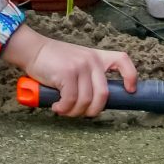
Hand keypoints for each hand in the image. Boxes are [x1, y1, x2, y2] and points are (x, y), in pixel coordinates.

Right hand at [0, 23, 136, 117]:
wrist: (33, 50)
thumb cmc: (54, 61)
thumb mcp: (77, 62)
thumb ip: (88, 76)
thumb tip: (93, 103)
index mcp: (97, 57)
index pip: (122, 60)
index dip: (131, 76)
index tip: (130, 90)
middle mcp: (92, 61)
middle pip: (103, 94)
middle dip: (93, 111)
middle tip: (80, 113)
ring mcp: (80, 66)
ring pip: (87, 100)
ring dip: (74, 112)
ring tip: (64, 110)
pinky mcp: (67, 73)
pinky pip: (71, 100)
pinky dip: (64, 109)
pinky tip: (57, 107)